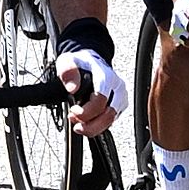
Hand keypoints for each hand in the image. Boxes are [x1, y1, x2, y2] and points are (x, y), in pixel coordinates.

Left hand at [51, 18, 118, 132]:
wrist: (91, 62)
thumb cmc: (81, 63)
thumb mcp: (68, 62)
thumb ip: (68, 72)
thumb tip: (72, 88)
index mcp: (107, 77)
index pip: (101, 100)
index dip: (86, 111)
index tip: (73, 111)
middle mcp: (117, 88)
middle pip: (110, 115)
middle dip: (91, 125)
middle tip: (77, 126)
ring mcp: (120, 97)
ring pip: (112, 121)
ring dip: (94, 127)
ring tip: (79, 125)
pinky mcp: (119, 105)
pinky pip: (111, 121)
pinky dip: (98, 125)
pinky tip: (86, 122)